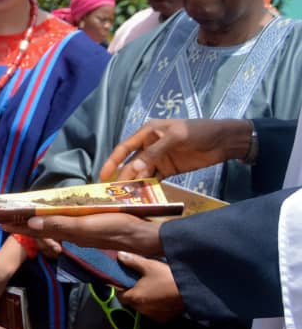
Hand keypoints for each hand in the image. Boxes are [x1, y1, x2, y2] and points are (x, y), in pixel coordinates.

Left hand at [7, 213, 164, 258]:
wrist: (144, 236)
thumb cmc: (115, 228)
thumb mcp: (86, 226)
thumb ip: (60, 224)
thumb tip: (32, 222)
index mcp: (68, 233)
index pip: (38, 229)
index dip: (20, 226)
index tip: (2, 222)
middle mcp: (73, 234)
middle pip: (44, 228)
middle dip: (26, 224)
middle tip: (8, 219)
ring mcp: (83, 232)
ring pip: (56, 227)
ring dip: (40, 222)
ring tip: (27, 216)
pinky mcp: (94, 227)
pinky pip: (70, 224)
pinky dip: (59, 220)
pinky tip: (59, 216)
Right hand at [99, 118, 252, 181]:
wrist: (224, 140)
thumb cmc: (199, 131)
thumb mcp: (176, 137)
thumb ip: (155, 152)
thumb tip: (136, 169)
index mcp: (147, 133)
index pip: (124, 148)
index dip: (112, 161)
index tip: (103, 176)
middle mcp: (148, 146)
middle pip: (131, 163)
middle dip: (123, 177)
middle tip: (116, 193)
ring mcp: (158, 159)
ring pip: (141, 173)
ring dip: (134, 184)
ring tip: (127, 197)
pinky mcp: (168, 169)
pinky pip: (153, 179)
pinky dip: (147, 187)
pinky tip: (143, 196)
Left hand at [117, 252, 184, 322]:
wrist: (193, 290)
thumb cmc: (168, 277)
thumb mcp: (149, 265)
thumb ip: (132, 261)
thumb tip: (120, 255)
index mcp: (135, 297)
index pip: (119, 295)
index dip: (120, 287)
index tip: (124, 280)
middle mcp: (142, 309)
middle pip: (130, 302)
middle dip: (132, 293)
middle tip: (139, 282)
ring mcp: (154, 316)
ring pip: (142, 308)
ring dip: (144, 300)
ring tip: (151, 289)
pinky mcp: (165, 319)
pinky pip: (154, 312)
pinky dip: (155, 306)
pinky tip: (161, 297)